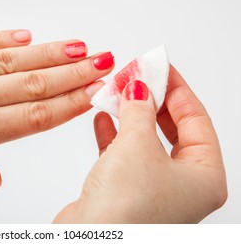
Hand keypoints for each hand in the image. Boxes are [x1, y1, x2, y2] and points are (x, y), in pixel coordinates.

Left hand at [0, 29, 113, 199]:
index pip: (33, 118)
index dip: (68, 105)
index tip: (92, 95)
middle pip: (33, 84)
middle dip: (73, 73)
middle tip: (102, 64)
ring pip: (13, 59)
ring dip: (50, 52)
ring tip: (79, 46)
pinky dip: (3, 37)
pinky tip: (25, 35)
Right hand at [54, 66, 226, 222]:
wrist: (88, 239)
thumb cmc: (127, 208)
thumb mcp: (138, 144)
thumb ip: (139, 109)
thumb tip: (139, 86)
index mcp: (204, 177)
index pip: (196, 119)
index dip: (176, 89)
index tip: (160, 67)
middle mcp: (182, 184)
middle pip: (171, 128)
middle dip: (152, 100)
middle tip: (138, 76)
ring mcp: (153, 188)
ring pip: (145, 140)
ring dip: (130, 115)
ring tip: (118, 91)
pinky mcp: (125, 190)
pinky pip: (124, 154)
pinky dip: (113, 134)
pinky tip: (103, 117)